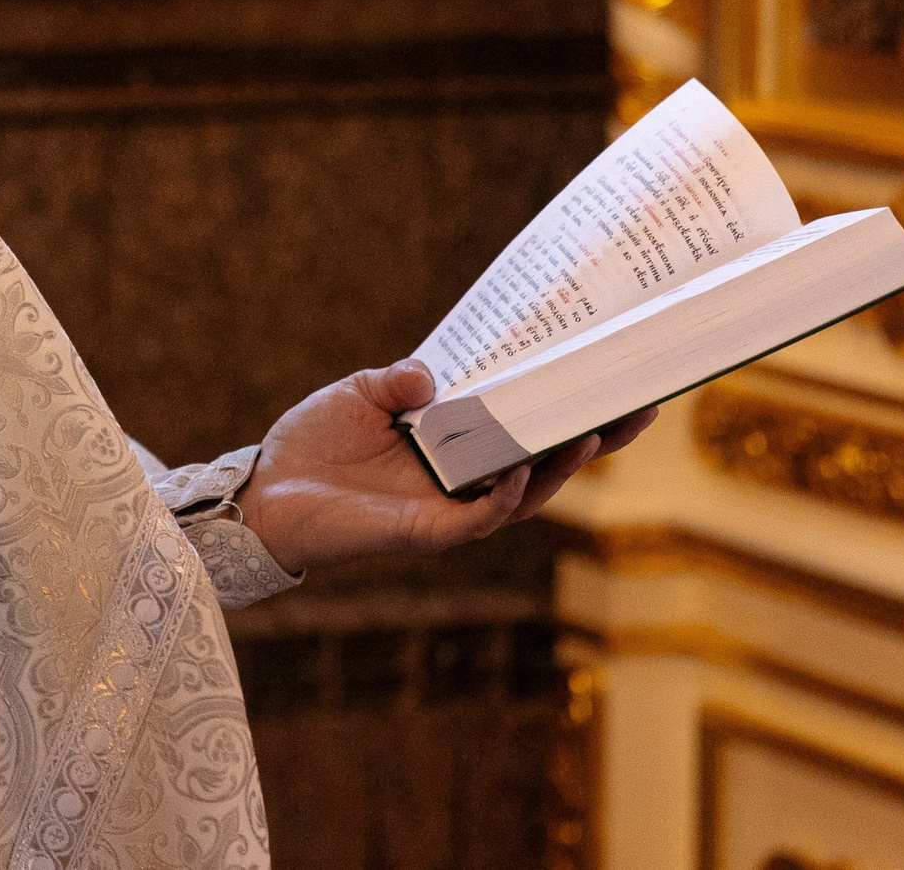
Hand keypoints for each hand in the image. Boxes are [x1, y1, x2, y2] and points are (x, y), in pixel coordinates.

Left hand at [235, 359, 656, 575]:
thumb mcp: (357, 394)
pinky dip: (504, 496)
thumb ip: (397, 381)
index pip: (517, 421)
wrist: (265, 493)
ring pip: (523, 493)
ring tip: (592, 435)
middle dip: (592, 438)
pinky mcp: (425, 531)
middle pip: (541, 459)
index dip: (557, 402)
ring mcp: (448, 506)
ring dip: (560, 468)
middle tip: (638, 408)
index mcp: (450, 440)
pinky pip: (478, 519)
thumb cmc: (311, 444)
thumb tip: (432, 374)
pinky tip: (522, 470)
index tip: (603, 372)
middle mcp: (460, 476)